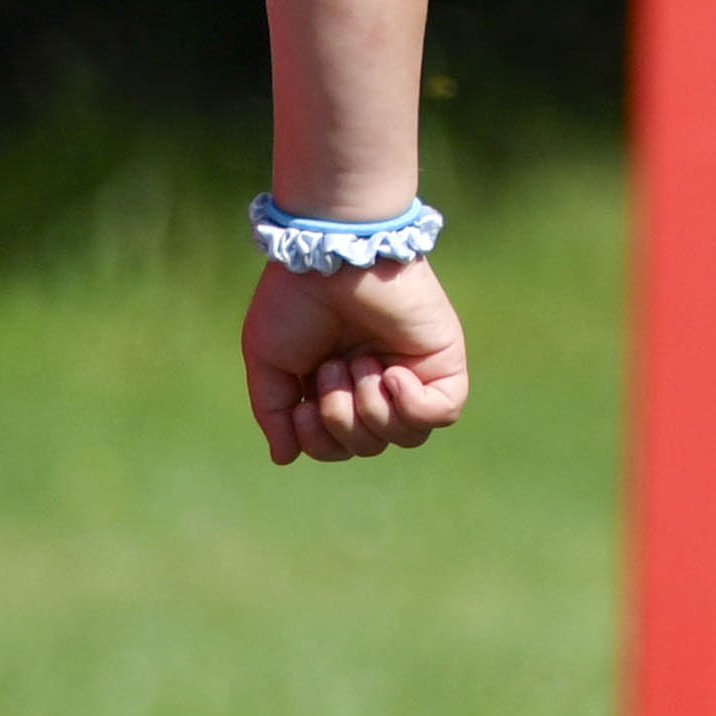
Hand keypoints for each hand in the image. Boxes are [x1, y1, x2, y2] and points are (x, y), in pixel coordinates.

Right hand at [248, 253, 470, 465]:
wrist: (331, 256)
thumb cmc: (295, 302)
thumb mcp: (270, 365)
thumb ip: (276, 414)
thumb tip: (285, 458)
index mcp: (338, 388)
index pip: (338, 447)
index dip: (319, 441)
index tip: (301, 406)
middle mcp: (376, 384)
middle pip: (370, 445)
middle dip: (341, 418)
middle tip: (333, 367)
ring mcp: (413, 373)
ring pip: (406, 437)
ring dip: (371, 407)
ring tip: (358, 362)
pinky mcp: (444, 361)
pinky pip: (443, 413)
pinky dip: (413, 406)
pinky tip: (392, 373)